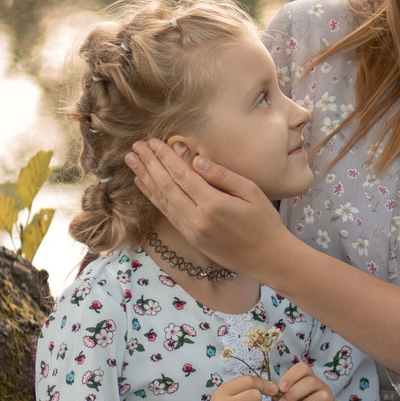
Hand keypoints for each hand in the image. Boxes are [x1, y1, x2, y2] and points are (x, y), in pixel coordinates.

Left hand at [125, 140, 296, 280]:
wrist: (268, 258)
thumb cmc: (265, 222)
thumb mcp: (252, 192)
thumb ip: (223, 176)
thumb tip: (197, 160)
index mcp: (213, 204)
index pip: (182, 175)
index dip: (165, 157)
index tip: (153, 142)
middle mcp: (196, 218)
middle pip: (166, 186)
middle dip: (149, 164)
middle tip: (135, 147)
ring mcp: (191, 231)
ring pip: (162, 200)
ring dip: (145, 179)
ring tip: (131, 162)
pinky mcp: (190, 238)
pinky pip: (167, 214)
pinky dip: (153, 197)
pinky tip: (144, 185)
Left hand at [272, 360, 334, 400]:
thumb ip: (279, 397)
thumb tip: (275, 394)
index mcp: (304, 378)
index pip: (301, 368)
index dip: (290, 376)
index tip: (280, 388)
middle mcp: (316, 382)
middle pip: (308, 378)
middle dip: (293, 391)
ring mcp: (325, 392)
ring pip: (315, 386)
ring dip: (300, 398)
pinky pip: (322, 398)